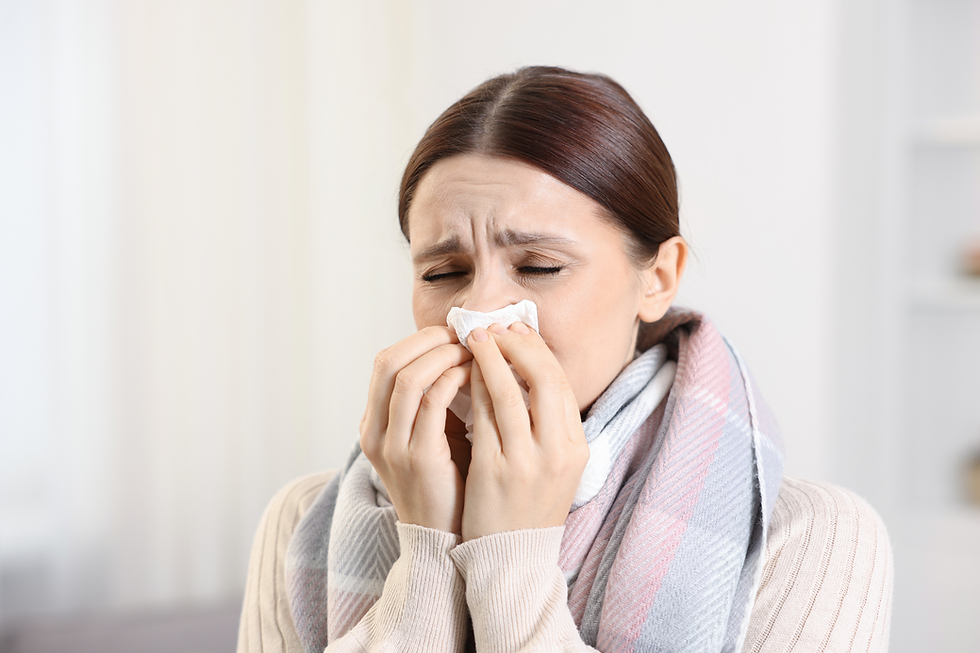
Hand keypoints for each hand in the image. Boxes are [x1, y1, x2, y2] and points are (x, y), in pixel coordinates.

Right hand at [360, 326, 472, 533]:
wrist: (446, 541)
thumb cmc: (448, 485)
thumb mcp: (431, 438)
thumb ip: (434, 401)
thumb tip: (460, 353)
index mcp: (373, 425)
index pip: (385, 362)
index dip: (418, 340)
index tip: (453, 332)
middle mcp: (374, 433)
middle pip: (388, 362)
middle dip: (428, 340)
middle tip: (464, 334)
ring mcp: (392, 446)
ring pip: (408, 377)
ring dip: (444, 355)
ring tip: (474, 351)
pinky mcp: (417, 458)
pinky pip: (432, 402)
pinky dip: (454, 379)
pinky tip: (476, 374)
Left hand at [461, 322, 588, 540]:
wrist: (511, 558)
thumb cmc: (527, 505)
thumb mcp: (553, 464)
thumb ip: (547, 423)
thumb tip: (529, 369)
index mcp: (575, 447)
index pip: (561, 384)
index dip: (538, 351)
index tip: (517, 331)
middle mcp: (557, 451)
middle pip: (544, 379)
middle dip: (517, 345)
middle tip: (495, 327)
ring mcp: (527, 462)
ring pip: (510, 393)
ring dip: (490, 358)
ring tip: (474, 339)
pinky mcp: (494, 472)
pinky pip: (482, 417)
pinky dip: (473, 388)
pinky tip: (461, 373)